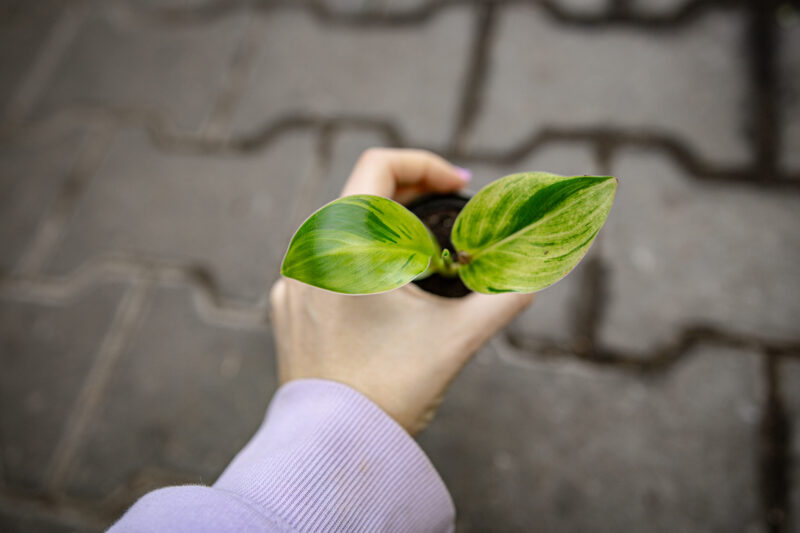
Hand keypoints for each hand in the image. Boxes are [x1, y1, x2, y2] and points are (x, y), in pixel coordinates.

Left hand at [270, 148, 533, 434]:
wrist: (334, 449)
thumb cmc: (394, 392)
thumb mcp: (459, 336)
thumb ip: (508, 292)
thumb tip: (545, 264)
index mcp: (344, 246)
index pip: (379, 165)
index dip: (426, 165)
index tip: (460, 185)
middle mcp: (307, 254)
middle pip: (362, 195)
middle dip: (413, 200)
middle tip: (451, 223)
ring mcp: (291, 281)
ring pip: (342, 229)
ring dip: (386, 230)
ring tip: (425, 261)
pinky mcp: (285, 306)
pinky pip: (324, 263)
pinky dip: (359, 261)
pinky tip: (386, 296)